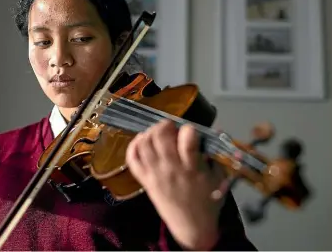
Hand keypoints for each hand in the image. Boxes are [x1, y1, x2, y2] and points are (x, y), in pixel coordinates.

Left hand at [126, 119, 225, 249]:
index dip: (189, 129)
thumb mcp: (219, 178)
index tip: (191, 132)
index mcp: (192, 168)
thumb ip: (215, 156)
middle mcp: (171, 168)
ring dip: (150, 133)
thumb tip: (213, 133)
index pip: (187, 138)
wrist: (192, 227)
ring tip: (157, 133)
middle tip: (170, 126)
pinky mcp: (145, 181)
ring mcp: (155, 174)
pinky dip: (133, 146)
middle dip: (165, 125)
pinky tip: (142, 141)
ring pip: (145, 144)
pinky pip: (133, 160)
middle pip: (160, 136)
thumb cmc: (208, 201)